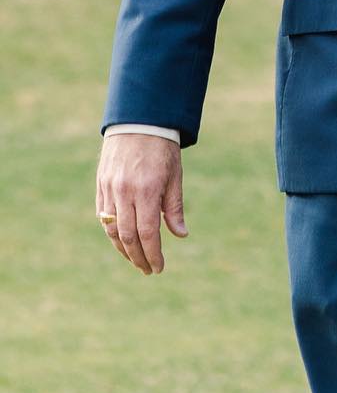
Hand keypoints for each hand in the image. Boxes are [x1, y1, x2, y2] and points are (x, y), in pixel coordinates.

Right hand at [96, 133, 186, 274]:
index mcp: (146, 191)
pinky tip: (122, 241)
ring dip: (123, 249)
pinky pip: (103, 216)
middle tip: (149, 270)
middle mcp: (124, 192)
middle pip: (127, 236)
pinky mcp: (101, 185)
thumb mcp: (175, 177)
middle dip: (138, 258)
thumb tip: (180, 235)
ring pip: (111, 229)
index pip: (148, 233)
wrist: (138, 122)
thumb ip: (174, 208)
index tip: (159, 268)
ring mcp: (109, 189)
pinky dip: (111, 232)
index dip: (153, 254)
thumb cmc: (162, 150)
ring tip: (136, 260)